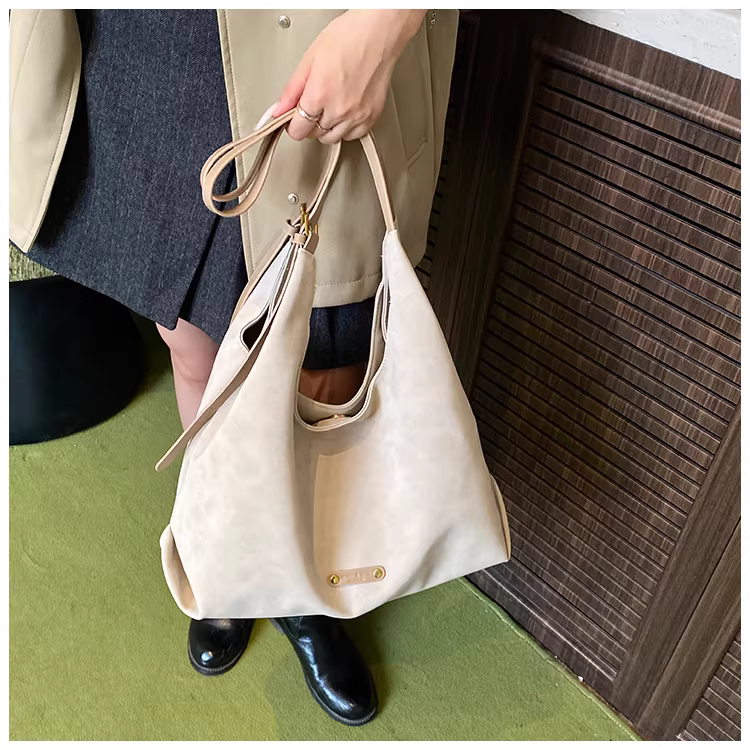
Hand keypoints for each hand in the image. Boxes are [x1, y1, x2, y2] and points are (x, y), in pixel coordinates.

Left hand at [272, 10, 425, 143]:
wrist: (378, 33)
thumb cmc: (348, 38)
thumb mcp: (310, 59)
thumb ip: (292, 90)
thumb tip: (278, 110)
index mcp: (320, 94)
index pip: (298, 130)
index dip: (292, 125)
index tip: (293, 119)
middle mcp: (339, 109)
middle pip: (314, 134)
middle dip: (309, 123)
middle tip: (313, 105)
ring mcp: (357, 116)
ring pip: (333, 138)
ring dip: (327, 127)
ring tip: (329, 106)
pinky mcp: (371, 117)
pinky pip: (353, 135)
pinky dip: (346, 128)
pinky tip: (344, 111)